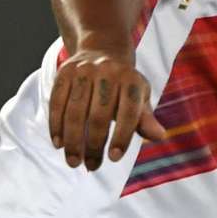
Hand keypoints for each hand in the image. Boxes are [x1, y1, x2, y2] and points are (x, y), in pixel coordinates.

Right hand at [47, 47, 166, 171]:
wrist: (102, 51)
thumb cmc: (124, 85)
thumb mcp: (139, 98)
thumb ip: (145, 119)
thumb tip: (160, 136)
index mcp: (131, 80)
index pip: (129, 112)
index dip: (122, 136)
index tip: (113, 158)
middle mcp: (108, 72)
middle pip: (98, 115)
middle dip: (94, 145)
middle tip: (91, 166)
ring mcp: (83, 71)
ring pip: (75, 111)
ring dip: (72, 140)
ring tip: (73, 162)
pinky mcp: (64, 72)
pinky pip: (57, 102)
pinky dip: (56, 125)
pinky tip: (58, 144)